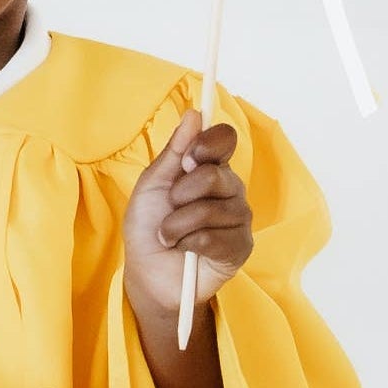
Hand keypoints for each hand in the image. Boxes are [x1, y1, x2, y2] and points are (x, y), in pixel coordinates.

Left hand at [122, 114, 253, 331]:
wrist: (147, 272)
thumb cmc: (148, 226)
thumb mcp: (152, 184)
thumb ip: (174, 151)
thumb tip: (194, 114)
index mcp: (209, 168)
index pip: (225, 140)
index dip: (207, 145)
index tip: (186, 159)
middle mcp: (230, 190)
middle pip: (216, 175)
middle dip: (181, 194)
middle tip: (170, 207)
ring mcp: (238, 219)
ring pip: (210, 210)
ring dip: (177, 225)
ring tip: (169, 236)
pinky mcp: (239, 248)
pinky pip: (214, 238)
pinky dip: (189, 244)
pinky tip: (186, 251)